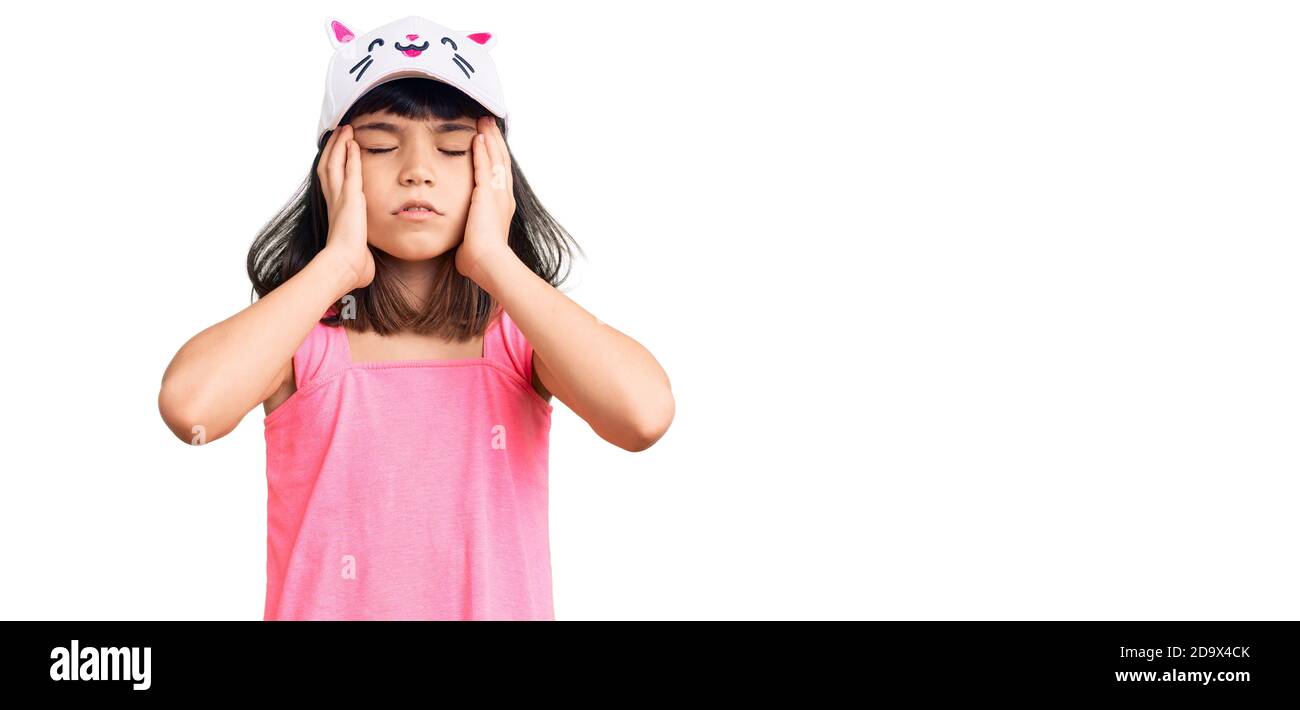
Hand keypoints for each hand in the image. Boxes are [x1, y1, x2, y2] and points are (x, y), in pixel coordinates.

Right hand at [317, 124, 374, 289]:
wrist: (344, 267)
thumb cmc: (351, 267)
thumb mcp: (359, 256)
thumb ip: (362, 253)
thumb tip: (367, 265)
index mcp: (336, 214)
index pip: (331, 184)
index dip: (332, 167)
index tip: (336, 155)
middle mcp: (334, 202)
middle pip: (328, 168)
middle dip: (333, 149)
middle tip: (338, 133)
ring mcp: (340, 199)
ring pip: (335, 164)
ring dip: (340, 146)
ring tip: (345, 130)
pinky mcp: (350, 198)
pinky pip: (351, 171)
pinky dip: (351, 155)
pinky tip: (353, 142)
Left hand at [456, 115, 516, 283]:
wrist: (489, 263)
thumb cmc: (480, 261)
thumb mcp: (474, 245)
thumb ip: (468, 239)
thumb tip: (460, 249)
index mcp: (502, 208)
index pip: (500, 176)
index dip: (496, 159)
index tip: (490, 145)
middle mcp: (504, 197)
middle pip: (501, 161)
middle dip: (495, 141)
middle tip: (489, 124)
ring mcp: (497, 194)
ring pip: (496, 158)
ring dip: (489, 138)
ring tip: (484, 122)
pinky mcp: (487, 193)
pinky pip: (485, 165)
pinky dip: (482, 150)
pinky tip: (477, 136)